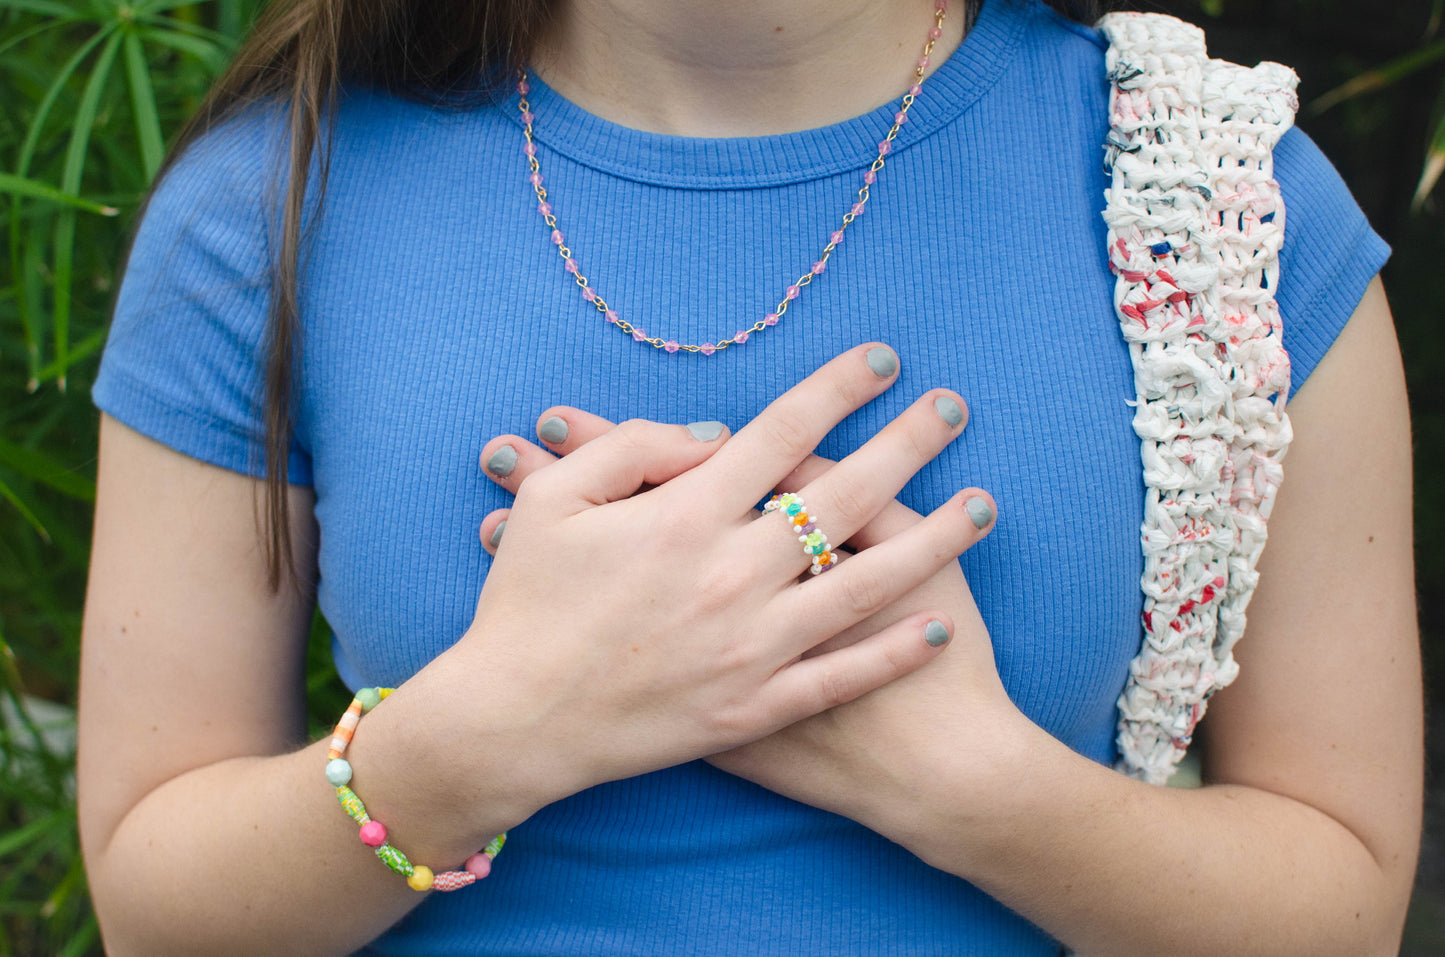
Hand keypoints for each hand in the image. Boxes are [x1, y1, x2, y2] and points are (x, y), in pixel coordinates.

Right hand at [475, 360, 1014, 832]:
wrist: (510, 723)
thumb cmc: (524, 604)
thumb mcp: (553, 502)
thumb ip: (629, 450)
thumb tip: (709, 438)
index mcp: (684, 516)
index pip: (782, 432)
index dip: (837, 389)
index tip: (882, 361)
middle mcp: (731, 574)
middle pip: (843, 495)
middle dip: (907, 443)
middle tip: (955, 407)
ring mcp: (749, 646)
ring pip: (865, 585)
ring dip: (932, 542)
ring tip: (985, 506)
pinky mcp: (752, 708)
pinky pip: (840, 676)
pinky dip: (893, 653)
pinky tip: (939, 624)